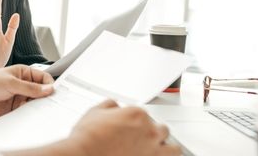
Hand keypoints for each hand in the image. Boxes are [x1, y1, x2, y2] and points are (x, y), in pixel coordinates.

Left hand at [0, 65, 53, 118]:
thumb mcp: (11, 82)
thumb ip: (30, 88)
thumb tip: (48, 89)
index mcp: (24, 73)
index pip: (43, 78)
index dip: (50, 84)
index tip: (54, 92)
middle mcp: (24, 85)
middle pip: (42, 91)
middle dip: (46, 97)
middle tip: (51, 103)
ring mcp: (20, 97)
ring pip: (36, 102)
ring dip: (39, 106)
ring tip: (40, 109)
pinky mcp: (16, 108)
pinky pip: (27, 112)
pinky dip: (31, 114)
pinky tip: (31, 115)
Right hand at [64, 100, 180, 155]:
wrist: (85, 154)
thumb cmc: (89, 137)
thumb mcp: (95, 111)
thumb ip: (110, 105)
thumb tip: (114, 106)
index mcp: (136, 114)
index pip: (144, 114)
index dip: (136, 120)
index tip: (130, 126)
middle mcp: (148, 131)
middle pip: (161, 128)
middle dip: (153, 132)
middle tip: (143, 137)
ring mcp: (152, 149)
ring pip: (173, 147)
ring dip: (167, 147)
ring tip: (160, 149)